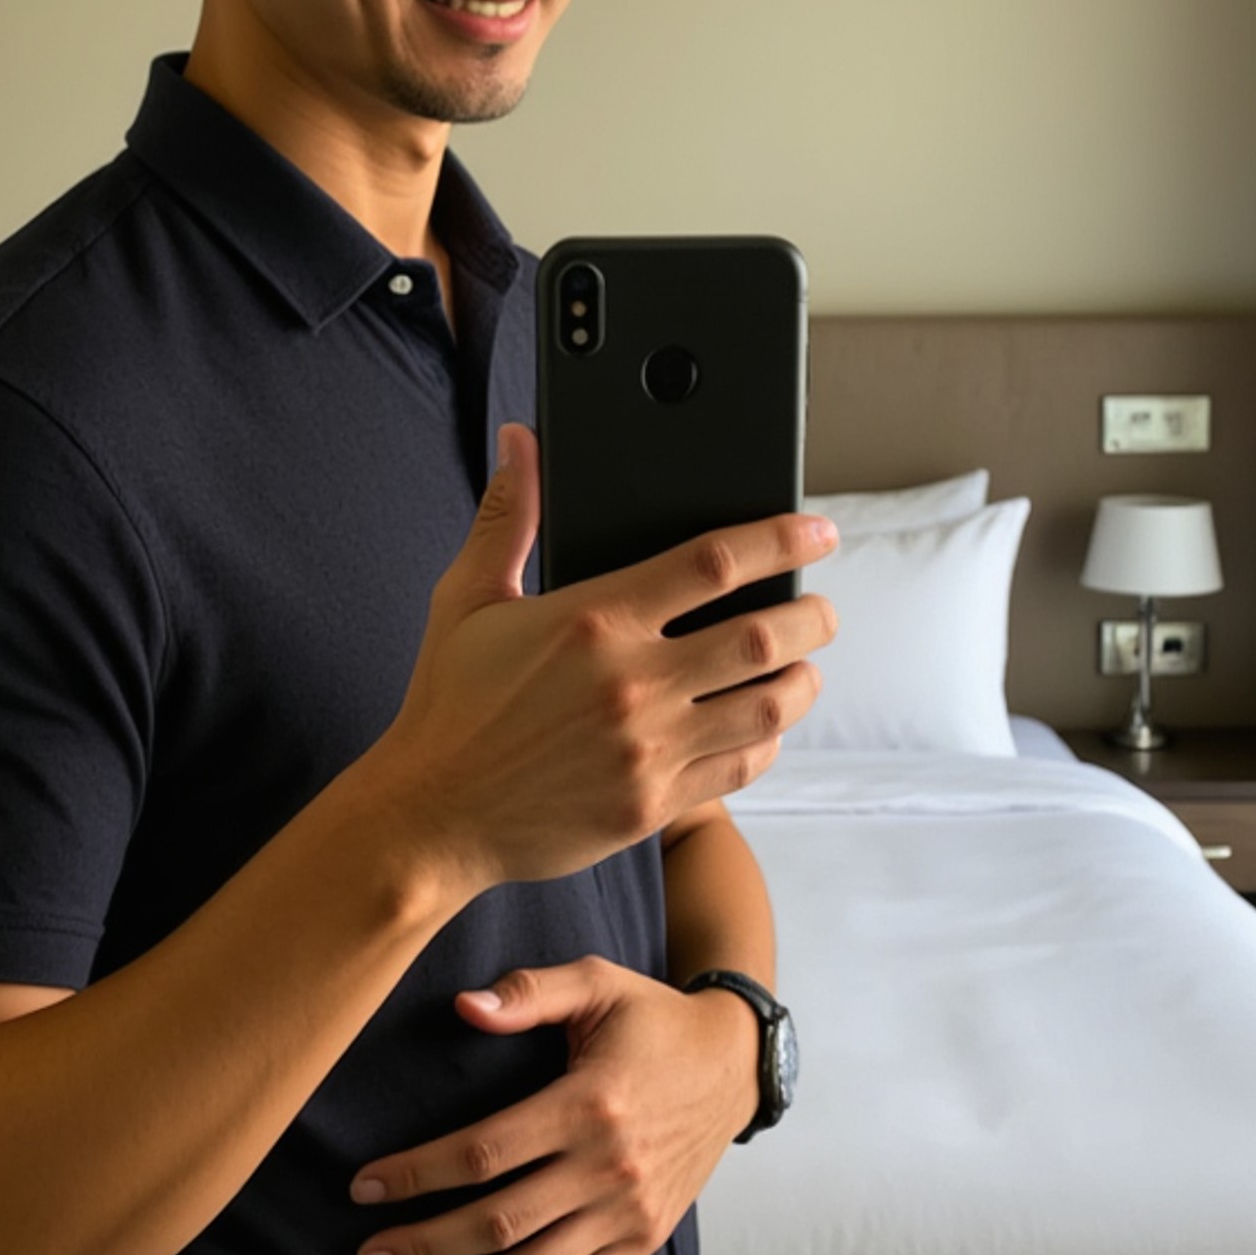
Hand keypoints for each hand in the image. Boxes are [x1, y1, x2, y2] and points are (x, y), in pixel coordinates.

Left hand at [349, 957, 759, 1254]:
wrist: (735, 1064)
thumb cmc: (652, 1018)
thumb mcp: (596, 984)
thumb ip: (529, 992)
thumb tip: (463, 1006)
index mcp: (588, 1103)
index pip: (484, 1151)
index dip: (416, 1174)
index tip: (362, 1188)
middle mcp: (609, 1167)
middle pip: (499, 1222)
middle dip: (423, 1244)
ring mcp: (630, 1213)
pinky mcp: (645, 1241)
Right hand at [360, 423, 837, 898]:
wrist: (432, 814)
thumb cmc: (450, 704)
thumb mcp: (468, 599)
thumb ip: (509, 515)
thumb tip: (522, 441)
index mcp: (592, 620)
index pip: (714, 562)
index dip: (780, 539)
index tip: (816, 531)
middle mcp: (630, 683)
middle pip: (762, 635)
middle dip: (813, 616)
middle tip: (823, 609)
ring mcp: (648, 749)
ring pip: (766, 706)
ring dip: (801, 680)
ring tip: (804, 665)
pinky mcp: (652, 804)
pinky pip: (740, 766)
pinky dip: (766, 739)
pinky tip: (762, 723)